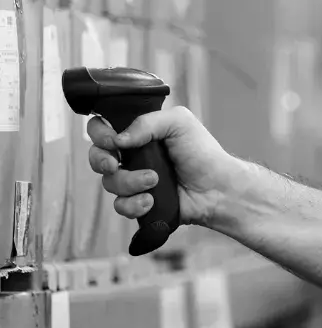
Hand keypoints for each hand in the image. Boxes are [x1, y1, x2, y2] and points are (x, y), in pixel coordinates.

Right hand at [86, 106, 240, 228]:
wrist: (218, 188)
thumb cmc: (202, 153)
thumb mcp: (179, 123)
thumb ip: (147, 122)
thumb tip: (118, 139)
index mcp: (140, 133)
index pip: (103, 128)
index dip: (100, 133)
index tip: (112, 140)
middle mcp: (133, 156)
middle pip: (97, 157)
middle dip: (101, 160)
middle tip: (115, 163)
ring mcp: (135, 180)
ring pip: (109, 183)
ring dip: (129, 182)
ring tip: (154, 180)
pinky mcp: (140, 202)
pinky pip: (120, 206)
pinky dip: (133, 204)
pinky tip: (151, 200)